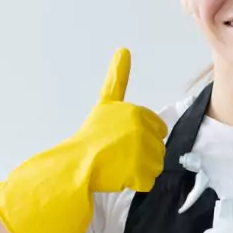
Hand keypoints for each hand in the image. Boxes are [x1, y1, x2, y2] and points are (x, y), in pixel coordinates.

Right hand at [0, 48, 167, 232]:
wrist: (74, 166)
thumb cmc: (89, 137)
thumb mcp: (105, 103)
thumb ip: (117, 78)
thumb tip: (123, 48)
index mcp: (136, 112)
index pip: (158, 128)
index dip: (142, 137)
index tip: (123, 141)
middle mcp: (141, 128)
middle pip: (158, 148)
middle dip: (142, 155)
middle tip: (118, 156)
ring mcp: (141, 150)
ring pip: (155, 165)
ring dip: (140, 170)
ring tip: (118, 166)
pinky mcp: (140, 171)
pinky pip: (148, 182)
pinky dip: (136, 184)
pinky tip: (119, 177)